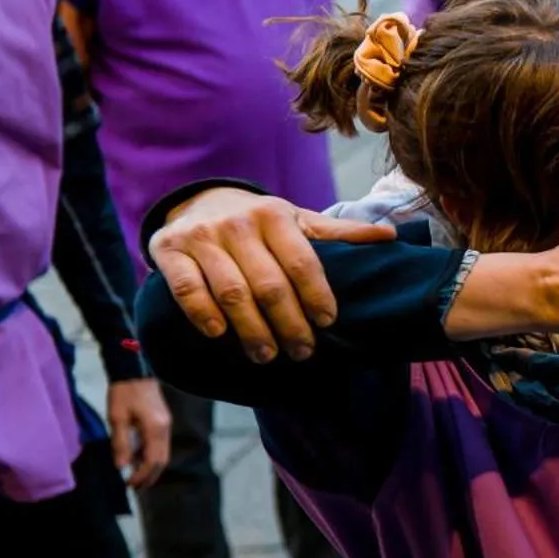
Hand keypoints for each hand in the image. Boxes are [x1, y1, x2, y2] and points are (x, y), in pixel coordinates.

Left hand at [106, 378, 170, 488]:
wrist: (134, 369)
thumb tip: (122, 467)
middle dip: (150, 476)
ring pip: (163, 453)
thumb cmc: (123, 393)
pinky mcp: (163, 420)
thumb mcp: (117, 418)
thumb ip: (121, 443)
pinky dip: (151, 455)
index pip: (152, 461)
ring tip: (136, 476)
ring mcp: (166, 424)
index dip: (141, 475)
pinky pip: (160, 444)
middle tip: (136, 487)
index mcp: (155, 429)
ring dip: (151, 467)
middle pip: (162, 460)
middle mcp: (165, 429)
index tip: (128, 484)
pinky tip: (138, 457)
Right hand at [152, 188, 397, 362]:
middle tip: (303, 351)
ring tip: (267, 354)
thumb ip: (338, 233)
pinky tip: (219, 334)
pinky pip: (187, 288)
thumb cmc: (258, 222)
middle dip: (289, 323)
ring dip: (251, 329)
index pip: (302, 262)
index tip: (328, 322)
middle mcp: (237, 224)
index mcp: (275, 215)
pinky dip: (203, 313)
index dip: (316, 295)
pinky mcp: (168, 250)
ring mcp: (201, 237)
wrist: (197, 203)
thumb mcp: (298, 220)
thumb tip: (390, 236)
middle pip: (269, 284)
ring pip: (231, 291)